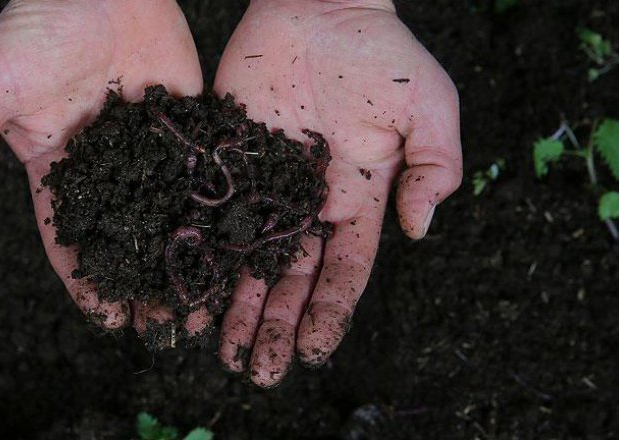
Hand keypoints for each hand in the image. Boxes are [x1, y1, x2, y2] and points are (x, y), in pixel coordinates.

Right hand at [0, 0, 203, 332]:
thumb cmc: (33, 28)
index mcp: (55, 169)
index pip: (69, 240)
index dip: (87, 283)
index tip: (109, 321)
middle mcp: (104, 168)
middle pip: (124, 238)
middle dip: (142, 284)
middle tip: (167, 328)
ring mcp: (148, 150)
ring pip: (166, 216)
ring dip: (182, 259)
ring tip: (205, 304)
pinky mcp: (185, 127)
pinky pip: (200, 174)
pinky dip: (215, 211)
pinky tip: (233, 247)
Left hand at [213, 0, 461, 386]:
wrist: (320, 5)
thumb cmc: (381, 52)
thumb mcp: (429, 107)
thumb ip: (434, 168)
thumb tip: (419, 231)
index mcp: (354, 200)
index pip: (342, 271)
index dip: (328, 314)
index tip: (312, 353)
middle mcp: (305, 203)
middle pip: (288, 278)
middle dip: (275, 327)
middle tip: (255, 375)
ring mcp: (261, 184)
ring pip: (245, 257)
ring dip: (234, 307)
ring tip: (218, 352)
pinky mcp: (225, 160)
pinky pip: (207, 213)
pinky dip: (197, 253)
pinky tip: (184, 290)